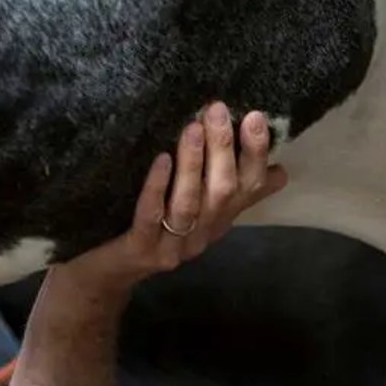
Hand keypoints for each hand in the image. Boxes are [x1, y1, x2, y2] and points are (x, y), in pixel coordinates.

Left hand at [52, 101, 288, 298]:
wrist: (105, 275)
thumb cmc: (150, 229)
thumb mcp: (196, 207)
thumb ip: (230, 188)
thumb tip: (280, 168)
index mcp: (218, 220)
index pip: (249, 187)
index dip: (255, 154)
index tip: (255, 116)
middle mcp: (202, 234)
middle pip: (222, 192)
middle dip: (223, 149)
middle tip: (216, 110)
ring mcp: (172, 246)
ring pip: (189, 203)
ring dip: (193, 164)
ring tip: (192, 128)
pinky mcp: (140, 251)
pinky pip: (150, 217)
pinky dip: (157, 187)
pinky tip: (159, 160)